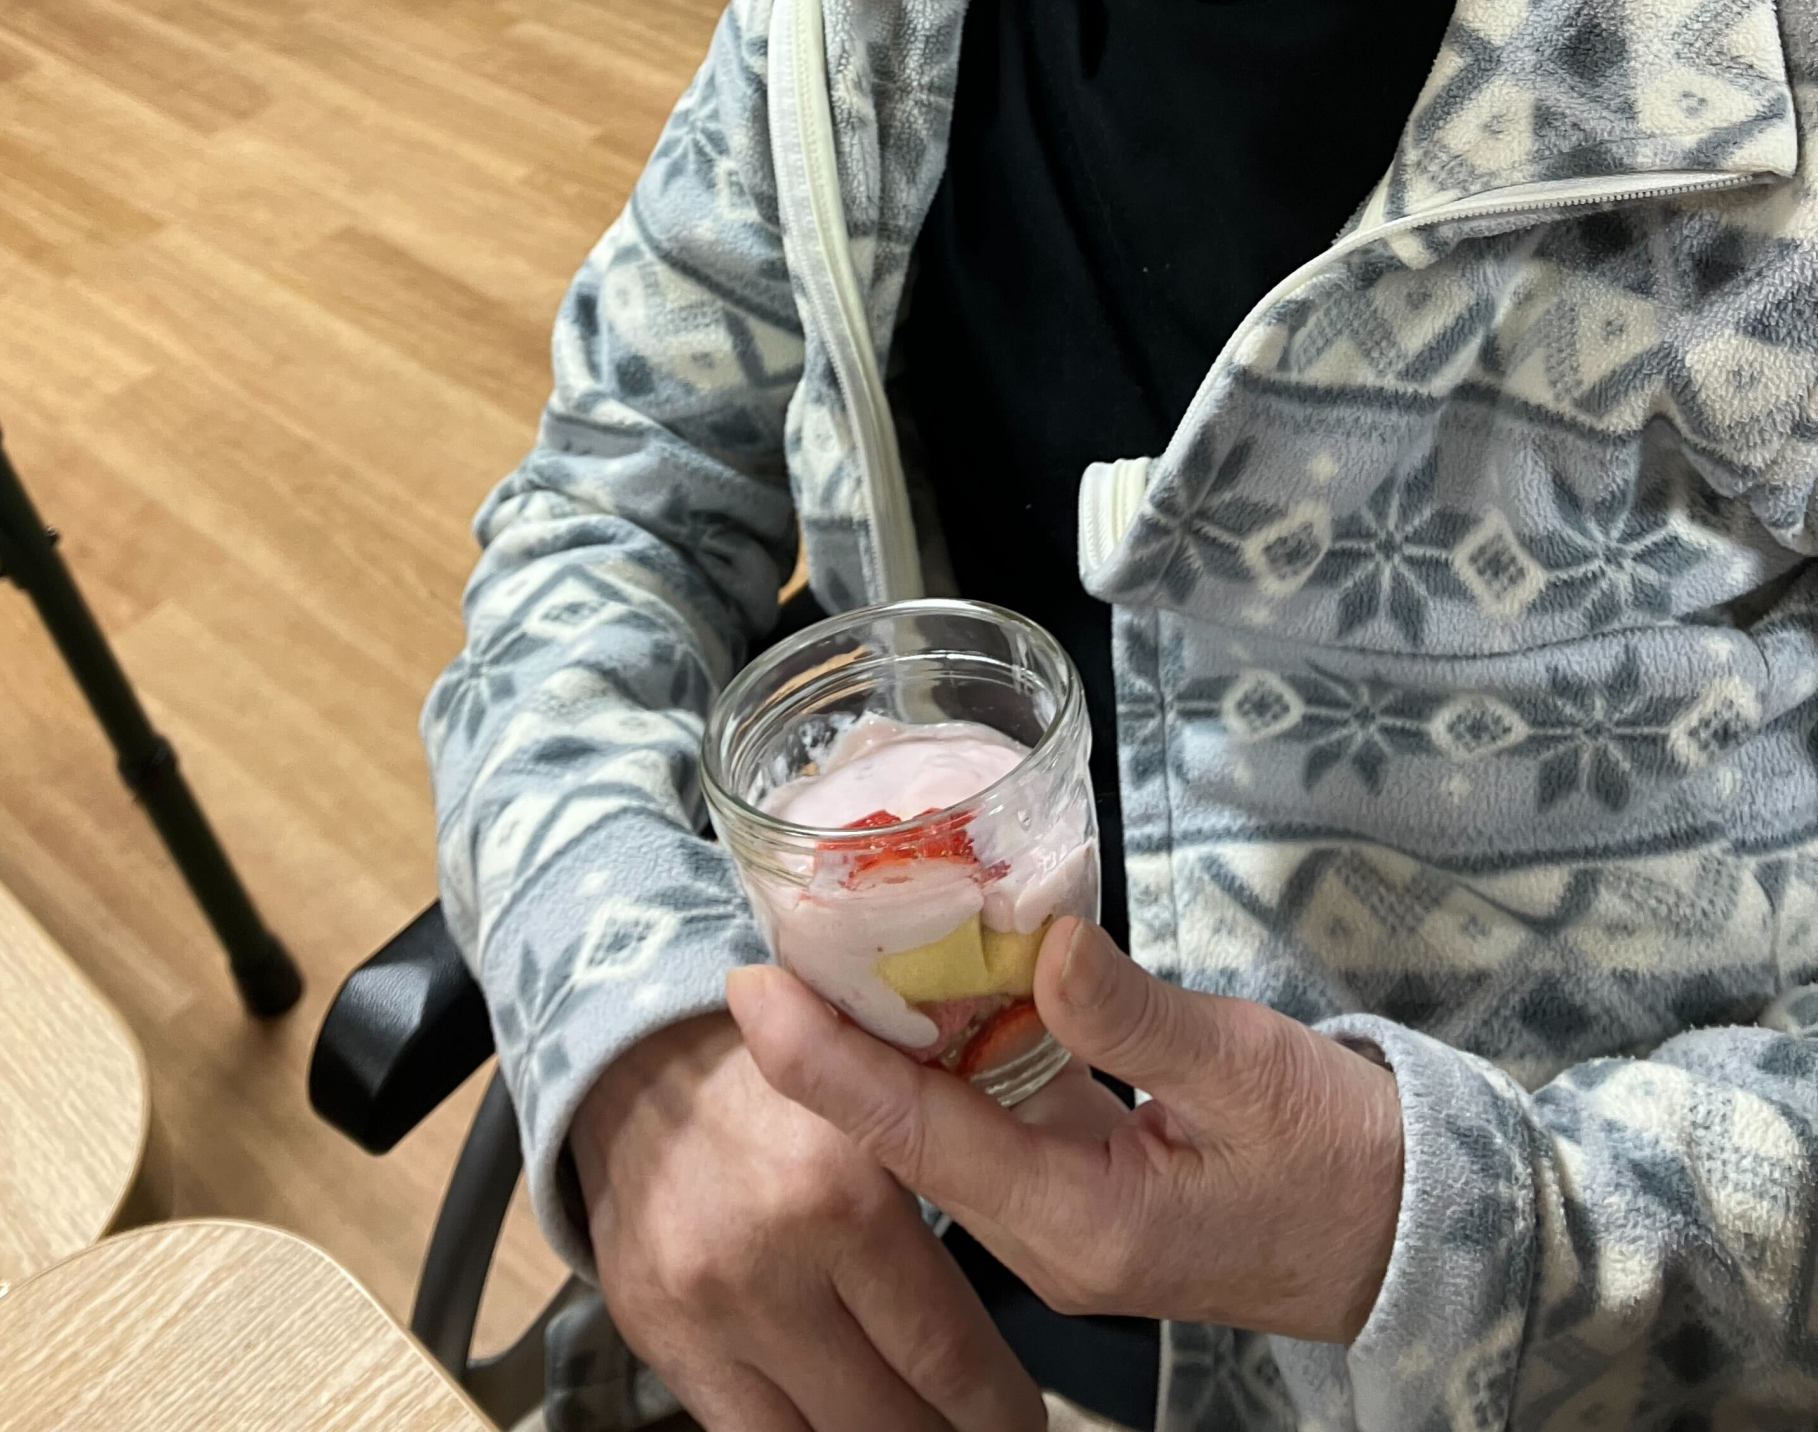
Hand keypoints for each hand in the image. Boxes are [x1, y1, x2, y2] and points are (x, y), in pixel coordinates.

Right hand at [569, 1011, 1046, 1431]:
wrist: (641, 1061)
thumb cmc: (785, 1082)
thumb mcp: (875, 1109)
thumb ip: (941, 1186)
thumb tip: (1026, 1272)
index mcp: (845, 1191)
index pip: (950, 1354)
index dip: (1000, 1407)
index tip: (1022, 1416)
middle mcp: (772, 1261)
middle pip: (897, 1418)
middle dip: (953, 1431)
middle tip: (985, 1424)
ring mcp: (709, 1311)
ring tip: (920, 1420)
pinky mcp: (659, 1340)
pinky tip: (845, 1420)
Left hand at [727, 919, 1404, 1346]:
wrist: (1418, 1229)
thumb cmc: (1343, 1156)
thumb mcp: (1245, 1068)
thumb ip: (1131, 1012)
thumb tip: (1036, 942)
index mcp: (1083, 1224)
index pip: (920, 1138)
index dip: (828, 1064)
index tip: (754, 991)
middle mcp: (1054, 1231)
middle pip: (911, 1134)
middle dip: (836, 1044)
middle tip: (772, 941)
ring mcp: (1068, 1214)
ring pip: (949, 1122)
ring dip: (892, 1039)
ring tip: (828, 944)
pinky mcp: (1089, 1184)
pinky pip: (998, 1114)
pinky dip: (961, 1046)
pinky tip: (936, 976)